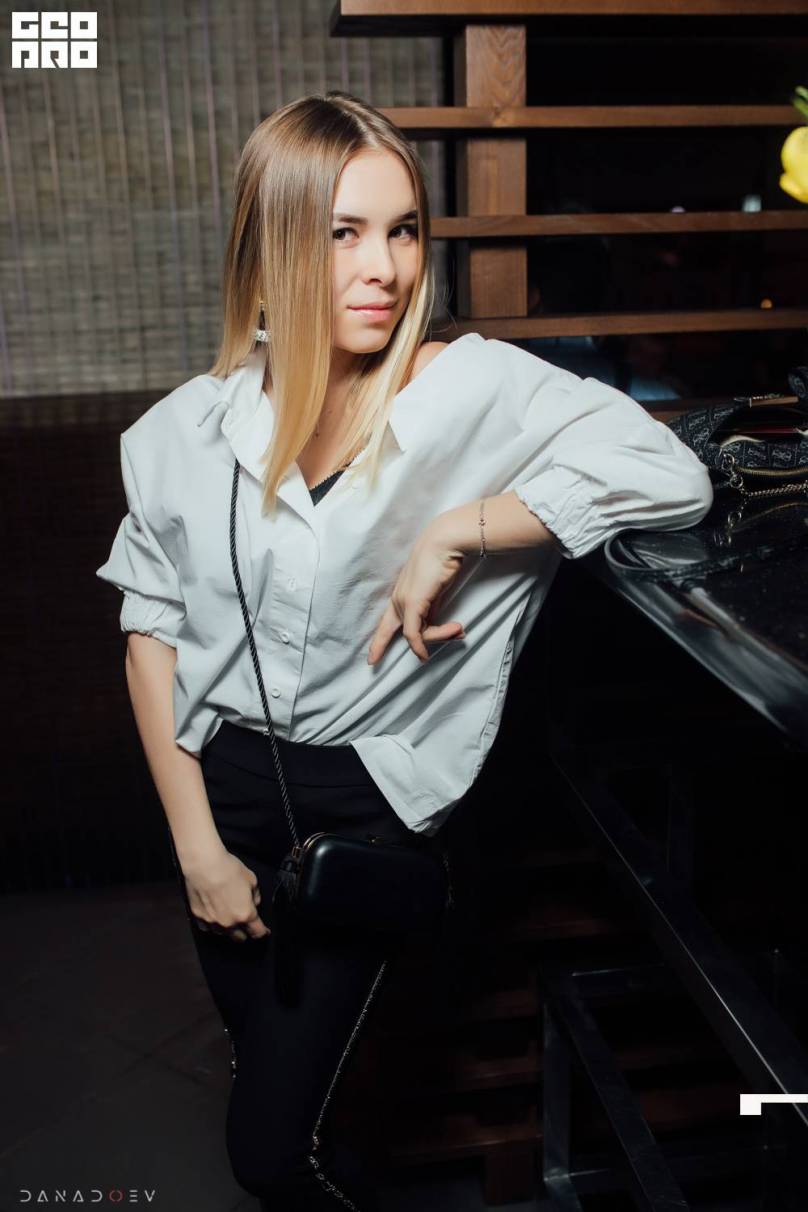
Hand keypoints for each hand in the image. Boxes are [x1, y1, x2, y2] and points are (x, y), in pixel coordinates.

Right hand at [183, 849, 269, 941]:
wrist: (204, 865)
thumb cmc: (229, 869)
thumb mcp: (252, 880)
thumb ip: (255, 897)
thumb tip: (253, 904)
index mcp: (245, 915)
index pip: (257, 932)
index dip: (262, 932)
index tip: (264, 931)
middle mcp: (229, 923)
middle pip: (239, 938)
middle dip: (245, 932)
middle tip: (245, 924)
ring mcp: (212, 922)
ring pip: (223, 934)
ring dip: (228, 929)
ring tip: (228, 918)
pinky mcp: (198, 918)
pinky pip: (208, 928)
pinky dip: (213, 924)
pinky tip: (214, 915)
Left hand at [367, 524, 466, 664]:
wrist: (444, 544)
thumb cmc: (442, 562)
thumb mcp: (436, 591)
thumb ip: (432, 608)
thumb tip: (437, 626)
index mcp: (401, 596)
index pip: (386, 623)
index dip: (379, 642)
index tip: (371, 659)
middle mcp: (399, 600)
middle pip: (394, 631)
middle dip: (386, 647)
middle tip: (397, 662)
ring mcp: (404, 602)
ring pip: (415, 635)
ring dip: (440, 637)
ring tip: (459, 629)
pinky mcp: (412, 604)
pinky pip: (414, 634)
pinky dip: (421, 646)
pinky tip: (426, 654)